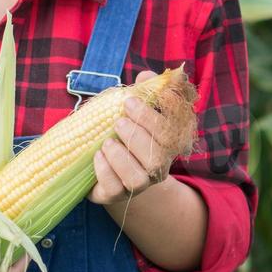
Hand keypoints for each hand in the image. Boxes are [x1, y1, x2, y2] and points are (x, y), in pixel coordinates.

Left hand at [87, 69, 176, 206]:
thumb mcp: (133, 110)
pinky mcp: (116, 195)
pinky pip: (114, 188)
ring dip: (123, 156)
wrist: (106, 168)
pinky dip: (105, 169)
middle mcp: (158, 166)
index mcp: (167, 142)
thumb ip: (143, 91)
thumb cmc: (124, 132)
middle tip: (119, 120)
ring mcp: (139, 184)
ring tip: (108, 140)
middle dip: (139, 134)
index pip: (174, 128)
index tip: (131, 99)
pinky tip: (97, 155)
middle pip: (159, 154)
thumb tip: (146, 76)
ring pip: (139, 178)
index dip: (157, 114)